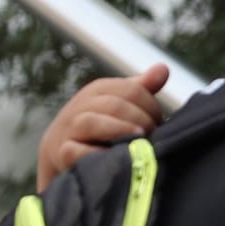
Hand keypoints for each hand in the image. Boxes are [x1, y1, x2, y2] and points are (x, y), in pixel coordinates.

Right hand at [36, 64, 169, 191]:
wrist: (61, 153)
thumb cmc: (101, 126)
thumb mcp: (120, 104)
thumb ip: (141, 88)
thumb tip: (163, 68)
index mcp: (99, 90)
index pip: (131, 90)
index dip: (152, 107)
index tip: (160, 123)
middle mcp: (81, 105)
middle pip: (115, 105)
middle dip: (140, 120)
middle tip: (154, 135)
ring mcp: (69, 129)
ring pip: (92, 122)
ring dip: (120, 131)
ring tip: (139, 139)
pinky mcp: (62, 153)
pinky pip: (75, 151)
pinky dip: (96, 154)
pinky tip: (116, 158)